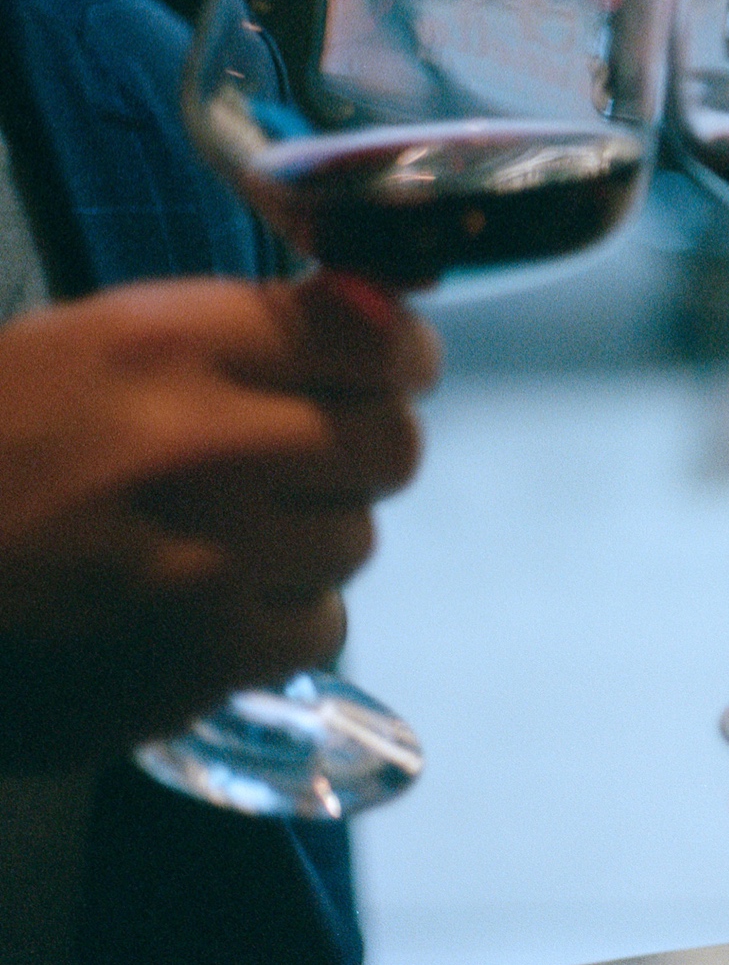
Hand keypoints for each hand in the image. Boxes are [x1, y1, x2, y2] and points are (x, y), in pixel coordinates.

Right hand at [0, 272, 439, 765]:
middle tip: (298, 465)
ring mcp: (216, 559)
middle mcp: (208, 443)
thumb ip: (247, 329)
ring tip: (213, 539)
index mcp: (169, 345)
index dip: (399, 357)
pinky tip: (205, 606)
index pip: (372, 336)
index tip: (394, 369)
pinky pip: (323, 625)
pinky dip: (279, 621)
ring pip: (357, 538)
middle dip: (359, 451)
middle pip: (391, 445)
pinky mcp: (210, 659)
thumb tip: (392, 306)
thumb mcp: (93, 345)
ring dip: (307, 539)